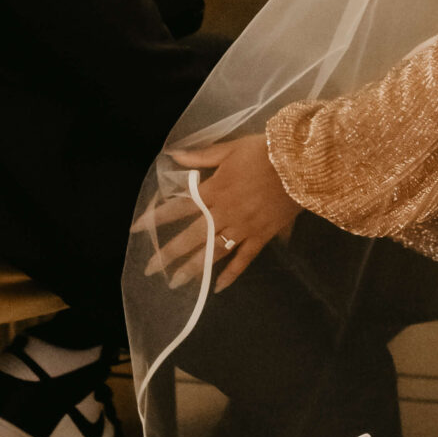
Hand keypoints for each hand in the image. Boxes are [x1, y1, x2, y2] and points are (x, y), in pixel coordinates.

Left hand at [153, 131, 297, 291]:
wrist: (301, 163)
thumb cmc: (265, 151)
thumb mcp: (231, 148)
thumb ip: (202, 156)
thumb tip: (173, 157)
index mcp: (215, 189)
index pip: (179, 206)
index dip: (156, 217)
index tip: (136, 229)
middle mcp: (225, 212)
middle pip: (192, 236)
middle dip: (169, 254)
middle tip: (150, 270)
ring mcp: (243, 227)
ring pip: (213, 252)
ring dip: (193, 269)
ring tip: (176, 284)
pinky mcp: (262, 236)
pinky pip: (244, 259)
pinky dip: (231, 274)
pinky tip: (217, 288)